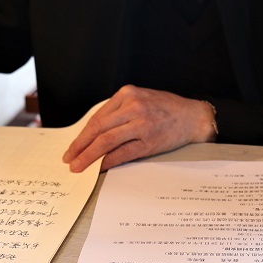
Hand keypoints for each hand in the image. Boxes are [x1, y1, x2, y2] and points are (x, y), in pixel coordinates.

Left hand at [62, 85, 216, 172]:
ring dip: (89, 156)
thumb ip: (119, 111)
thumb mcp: (141, 99)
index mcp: (128, 94)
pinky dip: (107, 162)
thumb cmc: (166, 108)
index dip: (82, 134)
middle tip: (69, 159)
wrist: (193, 117)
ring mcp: (141, 124)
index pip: (98, 117)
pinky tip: (99, 168)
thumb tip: (94, 134)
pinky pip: (122, 153)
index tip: (72, 147)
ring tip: (78, 166)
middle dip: (80, 146)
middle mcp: (133, 106)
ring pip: (106, 141)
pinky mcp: (149, 141)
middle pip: (98, 129)